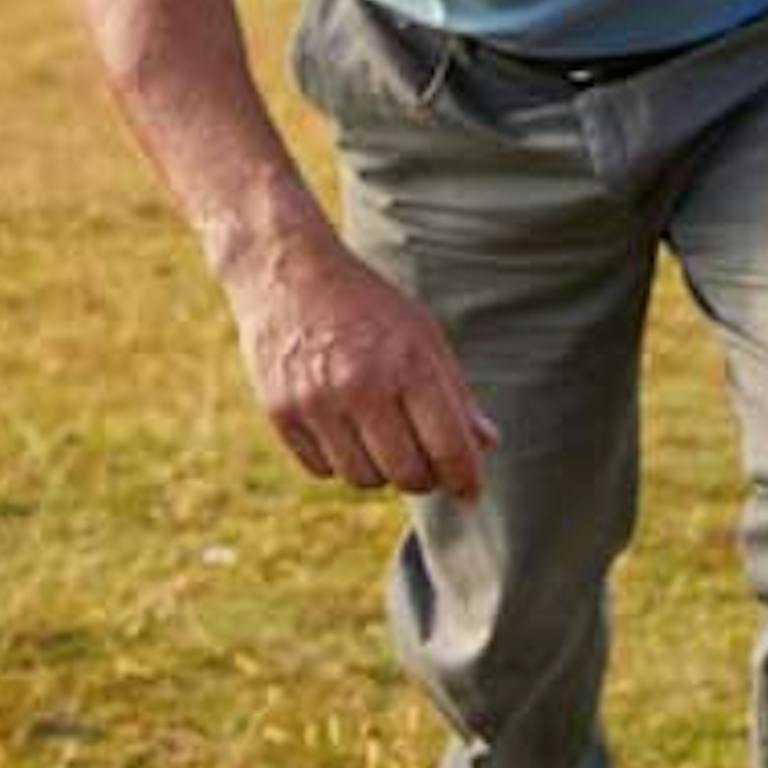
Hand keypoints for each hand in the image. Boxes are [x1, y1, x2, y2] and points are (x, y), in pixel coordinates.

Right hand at [227, 232, 495, 499]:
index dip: (466, 480)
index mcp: (409, 365)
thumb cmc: (368, 306)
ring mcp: (318, 403)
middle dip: (425, 478)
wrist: (288, 274)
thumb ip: (456, 394)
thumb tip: (487, 445)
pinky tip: (345, 430)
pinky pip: (323, 469)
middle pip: (407, 475)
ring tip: (383, 439)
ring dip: (381, 471)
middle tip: (426, 464)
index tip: (472, 494)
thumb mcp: (423, 336)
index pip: (448, 447)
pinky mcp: (281, 414)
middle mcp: (363, 388)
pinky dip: (341, 461)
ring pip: (364, 479)